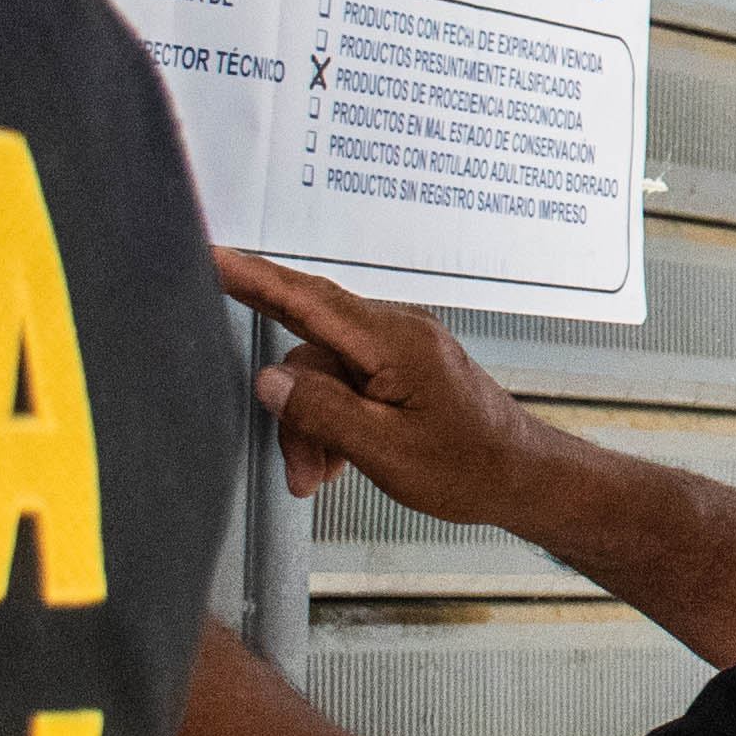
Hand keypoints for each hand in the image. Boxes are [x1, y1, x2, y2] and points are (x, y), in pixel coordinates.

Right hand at [216, 246, 564, 526]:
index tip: (213, 256)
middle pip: (310, 351)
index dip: (254, 277)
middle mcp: (396, 333)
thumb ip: (321, 411)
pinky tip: (339, 460)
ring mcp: (400, 350)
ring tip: (322, 476)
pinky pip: (347, 384)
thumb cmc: (471, 466)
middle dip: (295, 410)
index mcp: (395, 340)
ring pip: (324, 376)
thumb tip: (271, 380)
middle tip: (298, 469)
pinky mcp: (401, 370)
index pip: (308, 298)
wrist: (523, 478)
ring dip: (315, 427)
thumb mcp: (385, 449)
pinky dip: (334, 422)